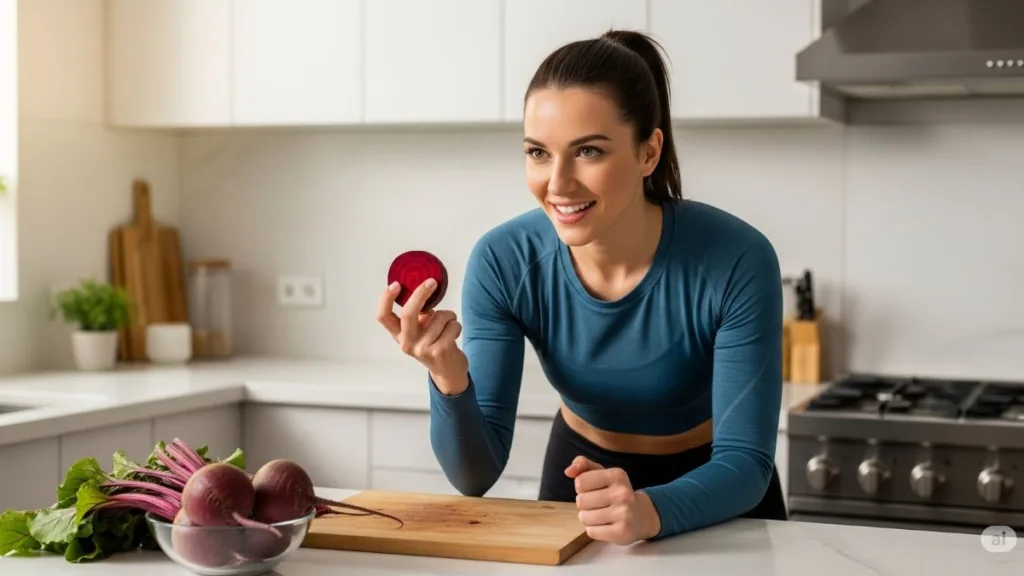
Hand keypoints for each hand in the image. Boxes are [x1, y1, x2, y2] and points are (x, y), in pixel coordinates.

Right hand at [376, 279, 468, 394]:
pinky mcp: (440, 351)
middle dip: (421, 293)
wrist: (448, 372)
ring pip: (439, 316)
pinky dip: (456, 325)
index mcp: (399, 335)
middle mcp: (407, 343)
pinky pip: (452, 325)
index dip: (386, 298)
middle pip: (408, 313)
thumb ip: (418, 315)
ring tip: (448, 326)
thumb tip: (423, 290)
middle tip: (432, 282)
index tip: (396, 284)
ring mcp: (423, 349)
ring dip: (449, 316)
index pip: (383, 316)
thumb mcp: (420, 331)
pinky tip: (453, 335)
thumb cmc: (434, 344)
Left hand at [565, 456, 660, 544]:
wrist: (641, 515)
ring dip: (588, 518)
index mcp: (617, 475)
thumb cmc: (615, 492)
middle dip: (585, 504)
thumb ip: (583, 465)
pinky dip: (594, 530)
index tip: (595, 489)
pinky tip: (606, 525)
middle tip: (599, 504)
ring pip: (584, 518)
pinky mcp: (623, 532)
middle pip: (580, 501)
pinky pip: (592, 532)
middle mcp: (623, 493)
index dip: (582, 487)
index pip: (580, 482)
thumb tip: (568, 471)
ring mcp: (625, 513)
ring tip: (601, 515)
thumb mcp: (602, 474)